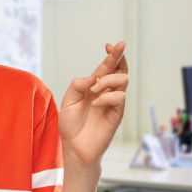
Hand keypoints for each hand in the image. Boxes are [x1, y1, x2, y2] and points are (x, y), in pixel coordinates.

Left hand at [59, 41, 128, 166]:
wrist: (74, 146)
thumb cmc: (71, 124)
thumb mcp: (68, 101)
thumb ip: (77, 86)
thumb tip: (93, 77)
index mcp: (94, 87)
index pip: (107, 67)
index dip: (111, 55)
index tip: (109, 44)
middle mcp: (106, 92)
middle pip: (120, 70)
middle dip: (118, 57)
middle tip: (113, 49)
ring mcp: (113, 103)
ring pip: (123, 80)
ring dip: (109, 80)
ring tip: (94, 89)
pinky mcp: (117, 114)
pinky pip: (120, 98)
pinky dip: (107, 97)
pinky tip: (96, 102)